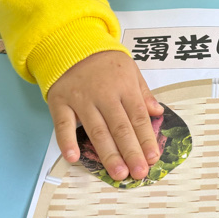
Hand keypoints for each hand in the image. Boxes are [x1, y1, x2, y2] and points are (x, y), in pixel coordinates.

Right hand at [47, 51, 163, 180]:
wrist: (71, 44)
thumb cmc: (105, 62)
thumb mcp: (130, 70)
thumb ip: (143, 93)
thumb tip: (158, 112)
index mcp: (124, 87)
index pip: (138, 117)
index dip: (146, 139)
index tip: (154, 158)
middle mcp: (104, 95)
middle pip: (120, 128)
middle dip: (131, 152)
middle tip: (139, 173)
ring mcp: (81, 99)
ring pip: (96, 130)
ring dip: (108, 154)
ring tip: (118, 173)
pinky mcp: (60, 102)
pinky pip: (63, 124)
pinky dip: (67, 141)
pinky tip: (74, 158)